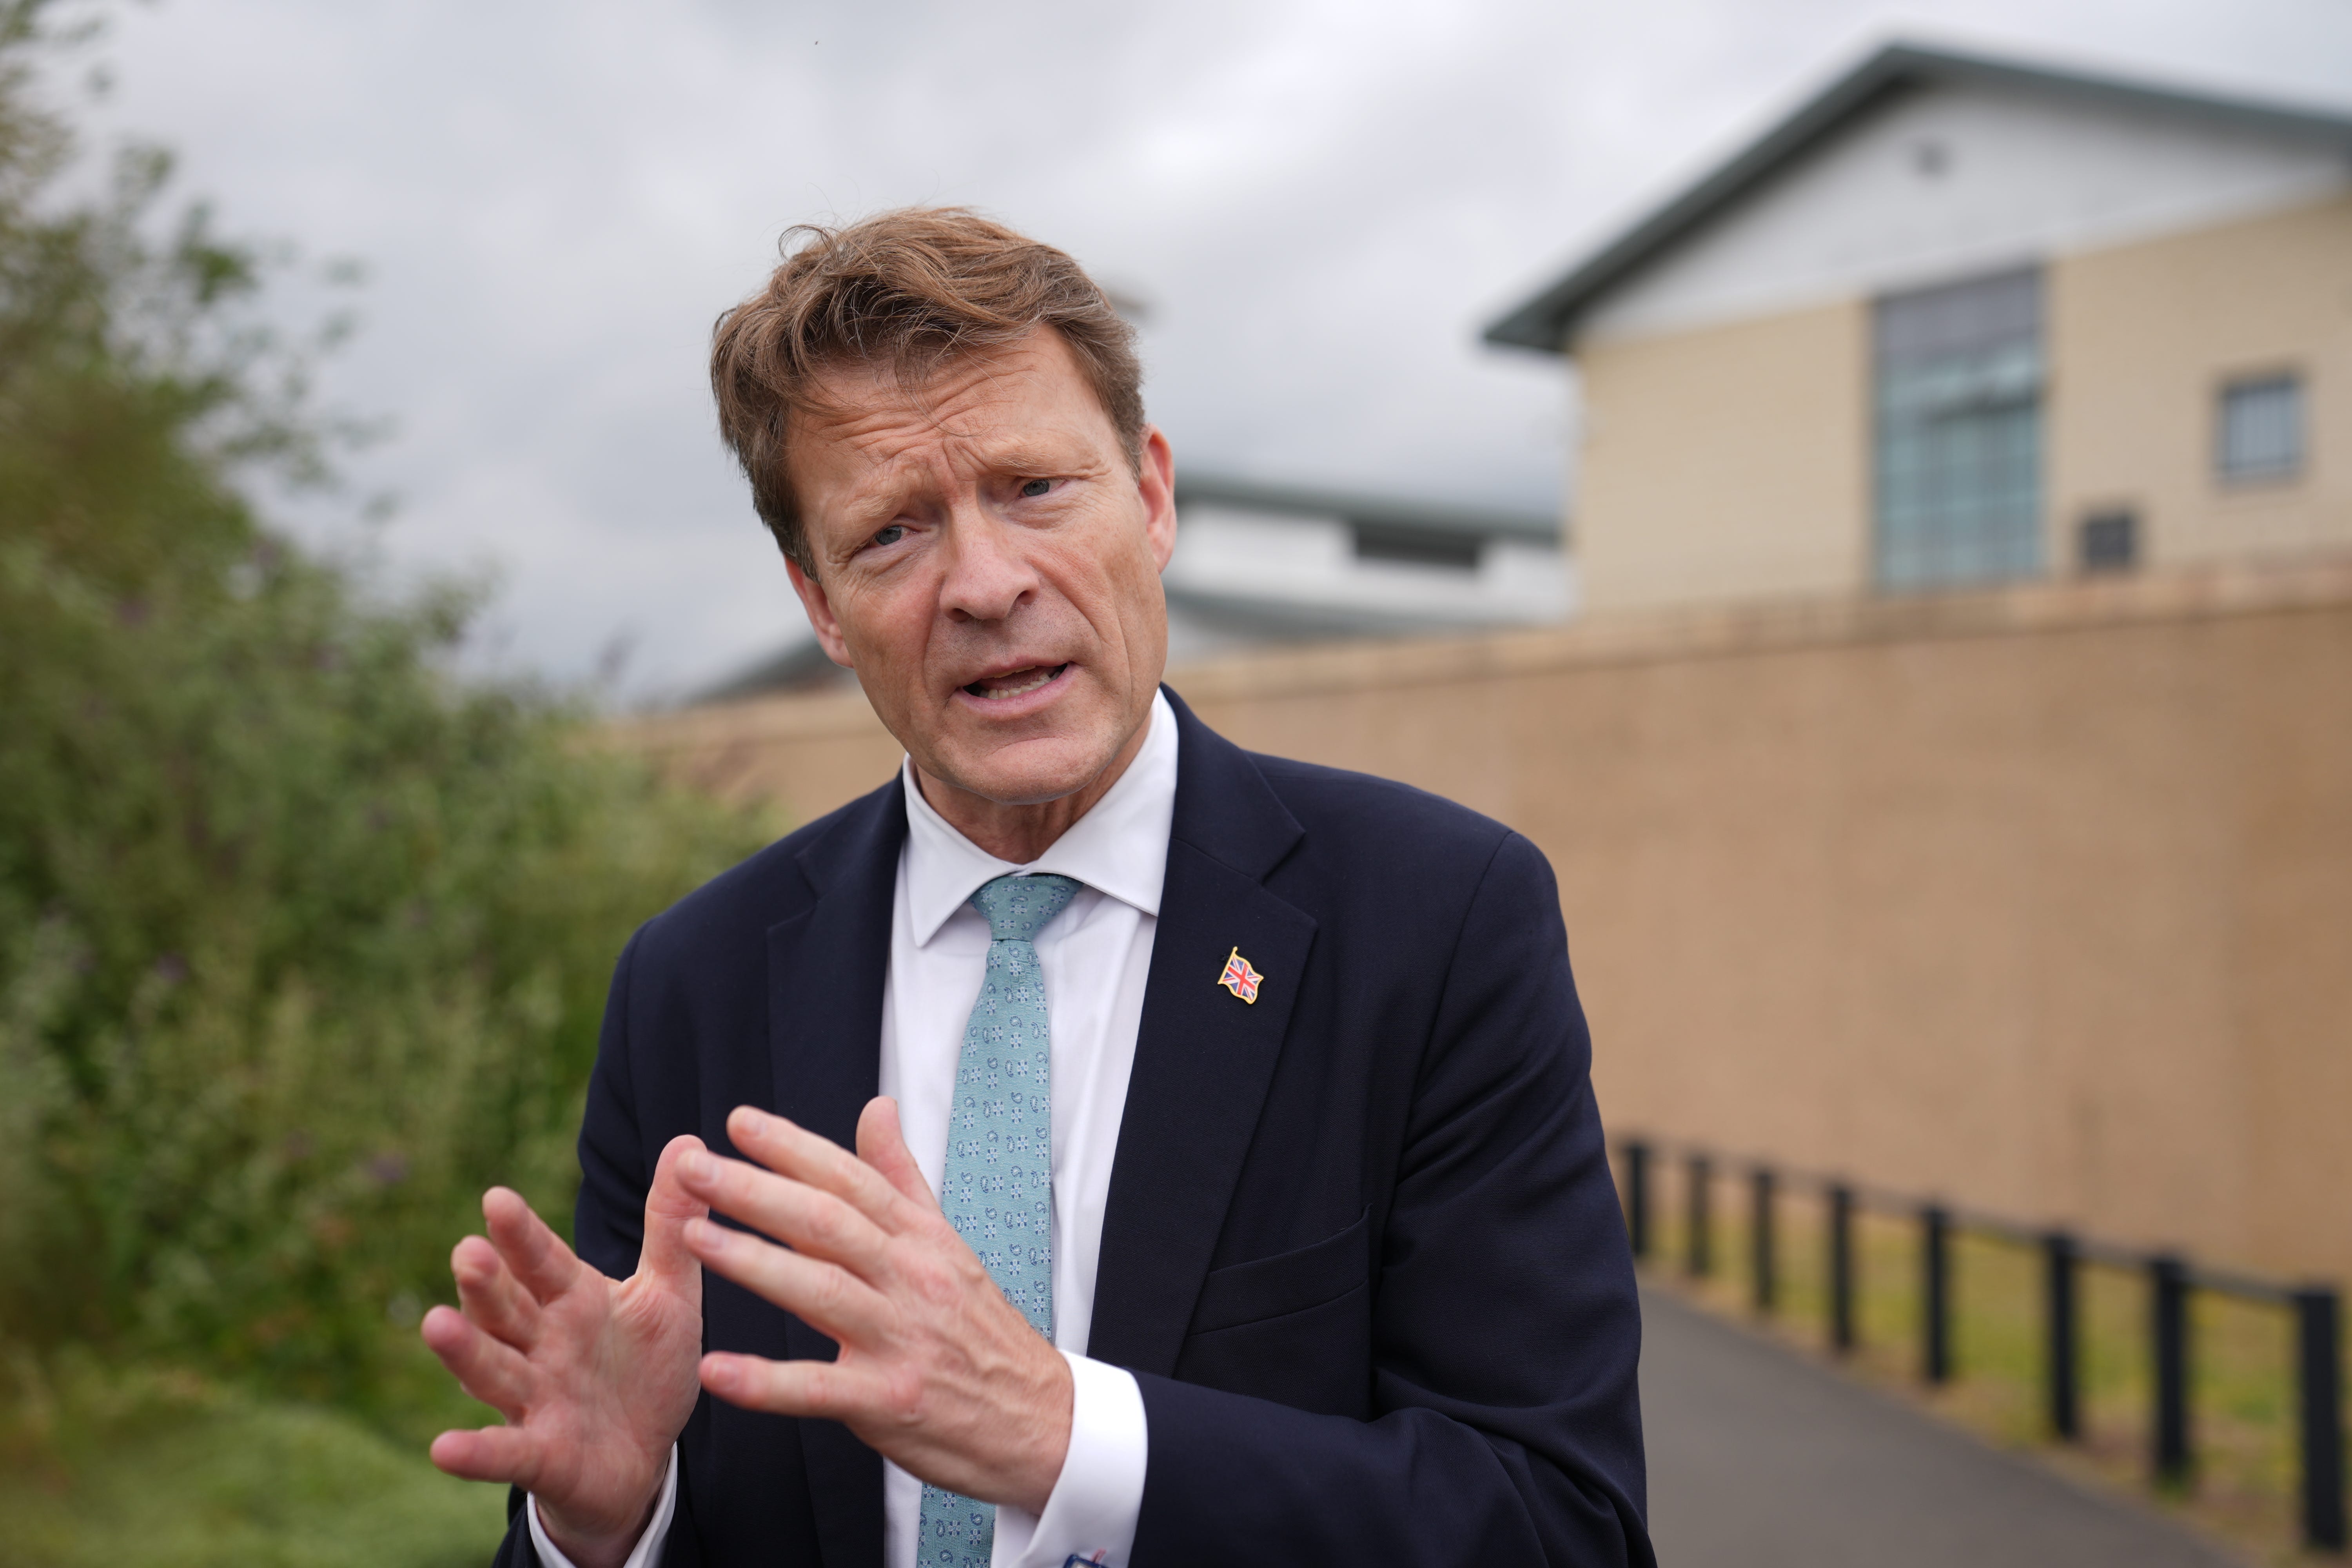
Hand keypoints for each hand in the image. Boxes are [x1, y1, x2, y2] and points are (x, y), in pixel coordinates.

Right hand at [421, 1137, 709, 1567]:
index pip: (542, 1260)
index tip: (496, 1199)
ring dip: (465, 1350)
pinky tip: (442, 1448)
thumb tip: (688, 1140)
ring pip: (494, 1370)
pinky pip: (503, 1453)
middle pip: (506, 1308)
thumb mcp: (668, 1294)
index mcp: (572, 1300)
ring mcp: (534, 1399)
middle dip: (486, 1283)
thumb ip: (671, 1226)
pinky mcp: (539, 1455)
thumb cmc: (647, 1368)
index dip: (520, 1233)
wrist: (646, 1458)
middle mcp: (542, 1344)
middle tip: (467, 1251)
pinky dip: (475, 1453)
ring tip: (436, 1324)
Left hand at [680, 1098, 1073, 1512]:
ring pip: (820, 1291)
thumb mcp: (949, 1246)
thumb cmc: (984, 1334)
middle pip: (826, 1223)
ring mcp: (900, 1340)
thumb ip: (903, 1178)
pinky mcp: (890, 1401)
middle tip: (694, 1167)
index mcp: (920, 1241)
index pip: (851, 1180)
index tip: (739, 1122)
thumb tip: (877, 1109)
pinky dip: (765, 1381)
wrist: (1039, 1420)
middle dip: (754, 1191)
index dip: (794, 1148)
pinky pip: (817, 1389)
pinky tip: (716, 1369)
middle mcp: (910, 1280)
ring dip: (751, 1262)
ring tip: (692, 1237)